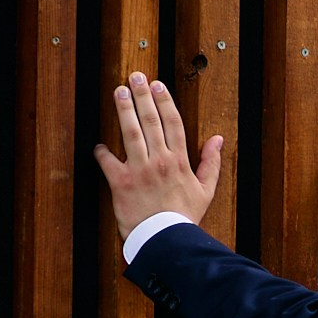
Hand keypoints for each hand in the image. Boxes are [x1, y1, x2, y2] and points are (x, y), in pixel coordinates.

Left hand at [94, 70, 222, 237]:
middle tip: (135, 77)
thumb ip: (211, 163)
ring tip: (119, 91)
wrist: (166, 240)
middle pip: (151, 121)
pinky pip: (107, 160)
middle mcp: (160, 161)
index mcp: (180, 161)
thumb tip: (218, 139)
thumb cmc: (185, 216)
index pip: (173, 123)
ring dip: (124, 109)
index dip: (165, 102)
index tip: (158, 85)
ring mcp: (139, 170)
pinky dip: (101, 151)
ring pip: (130, 132)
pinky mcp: (120, 182)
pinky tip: (99, 144)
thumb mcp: (206, 190)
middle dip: (142, 96)